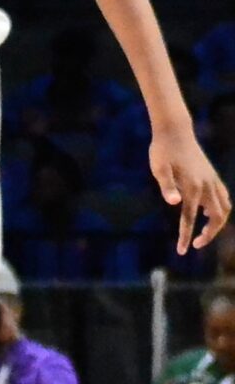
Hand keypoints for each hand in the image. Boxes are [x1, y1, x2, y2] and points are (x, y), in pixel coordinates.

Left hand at [150, 127, 230, 254]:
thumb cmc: (162, 151)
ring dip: (217, 223)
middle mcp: (207, 186)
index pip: (190, 220)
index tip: (182, 252)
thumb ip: (167, 186)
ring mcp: (212, 181)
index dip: (186, 237)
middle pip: (217, 218)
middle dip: (209, 234)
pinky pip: (223, 197)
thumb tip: (174, 203)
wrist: (175, 131)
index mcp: (193, 188)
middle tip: (194, 244)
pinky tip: (208, 212)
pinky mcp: (212, 176)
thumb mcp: (159, 169)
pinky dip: (220, 209)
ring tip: (203, 232)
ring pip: (225, 208)